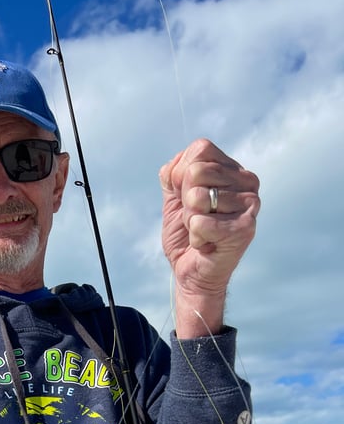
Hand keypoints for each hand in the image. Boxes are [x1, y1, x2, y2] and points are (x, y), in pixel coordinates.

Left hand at [159, 138, 260, 336]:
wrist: (193, 274)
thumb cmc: (187, 235)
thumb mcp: (173, 200)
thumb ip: (173, 176)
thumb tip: (177, 166)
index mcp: (233, 170)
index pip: (200, 149)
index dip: (181, 175)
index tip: (187, 199)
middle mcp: (248, 182)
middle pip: (196, 172)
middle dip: (185, 201)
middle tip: (197, 218)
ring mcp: (250, 205)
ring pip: (197, 198)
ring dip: (191, 221)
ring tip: (204, 231)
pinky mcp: (244, 229)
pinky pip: (200, 222)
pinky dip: (195, 237)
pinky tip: (207, 243)